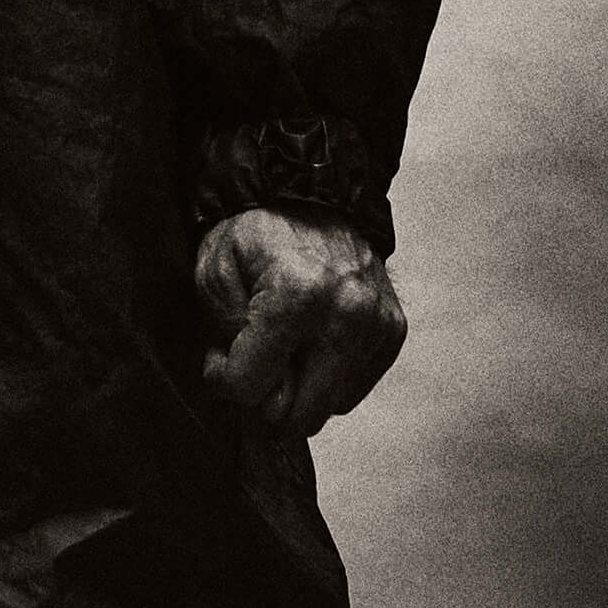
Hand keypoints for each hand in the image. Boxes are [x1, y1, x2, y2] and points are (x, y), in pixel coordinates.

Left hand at [195, 208, 406, 435]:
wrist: (311, 191)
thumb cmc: (257, 229)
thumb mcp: (215, 269)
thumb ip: (225, 333)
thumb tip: (246, 387)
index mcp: (297, 296)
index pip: (253, 388)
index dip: (224, 380)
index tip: (219, 356)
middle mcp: (347, 315)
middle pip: (300, 416)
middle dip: (265, 396)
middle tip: (252, 358)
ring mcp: (376, 325)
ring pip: (329, 408)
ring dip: (299, 387)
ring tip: (282, 343)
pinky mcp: (392, 331)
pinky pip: (354, 388)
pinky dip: (327, 375)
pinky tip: (310, 339)